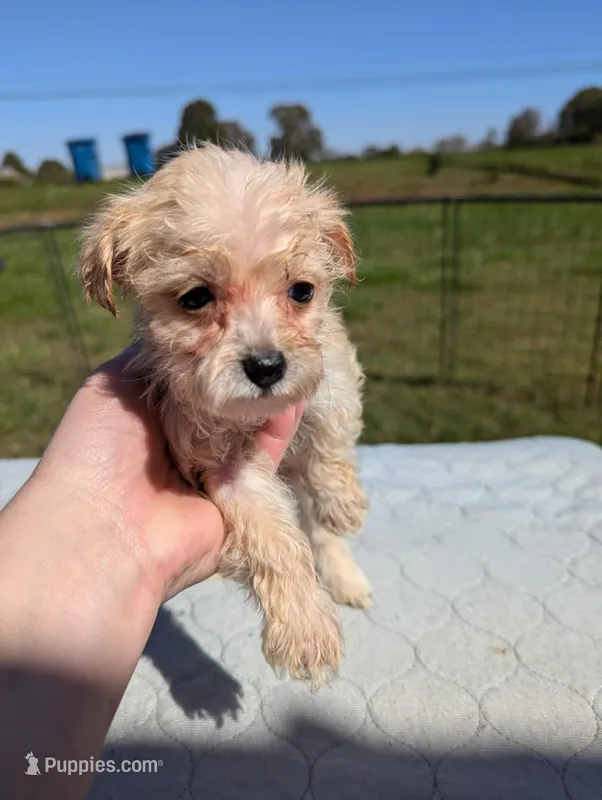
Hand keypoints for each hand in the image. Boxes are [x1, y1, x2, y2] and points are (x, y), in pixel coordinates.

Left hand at [31, 347, 303, 600]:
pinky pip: (266, 456)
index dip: (216, 347)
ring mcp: (214, 470)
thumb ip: (156, 355)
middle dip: (245, 368)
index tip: (240, 316)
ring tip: (288, 356)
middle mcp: (185, 441)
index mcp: (153, 416)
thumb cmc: (94, 452)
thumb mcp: (114, 386)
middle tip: (272, 333)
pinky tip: (292, 394)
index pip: (195, 373)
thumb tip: (191, 321)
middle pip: (227, 398)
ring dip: (267, 393)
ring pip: (251, 425)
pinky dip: (279, 426)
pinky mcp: (241, 496)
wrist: (100, 532)